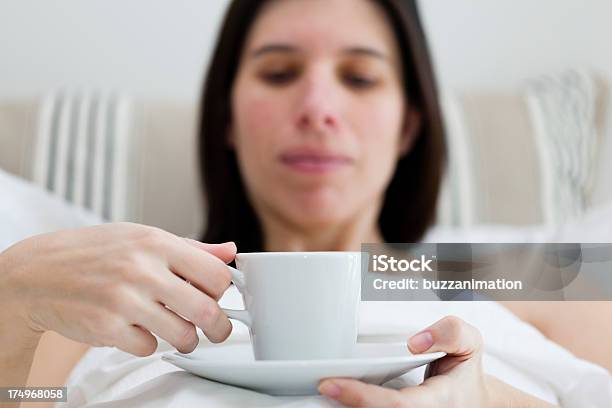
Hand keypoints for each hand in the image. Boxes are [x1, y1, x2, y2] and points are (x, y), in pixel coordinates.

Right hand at [0, 223, 234, 356]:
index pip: (215, 274)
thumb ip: (190, 248)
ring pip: (182, 334)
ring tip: (178, 331)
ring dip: (186, 339)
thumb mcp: (142, 237)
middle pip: (206, 310)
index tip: (217, 298)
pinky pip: (148, 347)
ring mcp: (123, 299)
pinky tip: (138, 329)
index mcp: (156, 242)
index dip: (222, 291)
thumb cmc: (95, 252)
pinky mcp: (106, 327)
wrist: (37, 272)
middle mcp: (142, 269)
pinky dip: (148, 343)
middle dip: (218, 327)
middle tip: (217, 330)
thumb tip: (230, 251)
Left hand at [318, 316, 492, 406]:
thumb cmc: (465, 372)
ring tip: (323, 390)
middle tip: (319, 385)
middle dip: (344, 405)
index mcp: (439, 401)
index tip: (330, 384)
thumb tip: (416, 342)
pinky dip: (350, 407)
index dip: (361, 397)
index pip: (397, 406)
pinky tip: (336, 397)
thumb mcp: (470, 342)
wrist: (473, 400)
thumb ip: (450, 332)